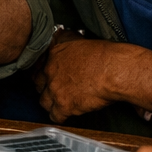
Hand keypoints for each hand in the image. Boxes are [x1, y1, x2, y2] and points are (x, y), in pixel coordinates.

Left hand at [34, 31, 151, 122]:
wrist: (113, 70)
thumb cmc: (104, 55)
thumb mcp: (78, 39)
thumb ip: (64, 38)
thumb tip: (60, 35)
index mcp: (53, 55)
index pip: (39, 66)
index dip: (44, 74)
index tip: (47, 77)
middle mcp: (50, 72)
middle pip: (38, 85)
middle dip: (45, 88)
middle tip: (53, 90)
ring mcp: (55, 90)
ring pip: (44, 102)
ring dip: (51, 103)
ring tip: (58, 104)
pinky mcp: (64, 105)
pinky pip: (55, 116)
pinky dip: (60, 117)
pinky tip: (64, 115)